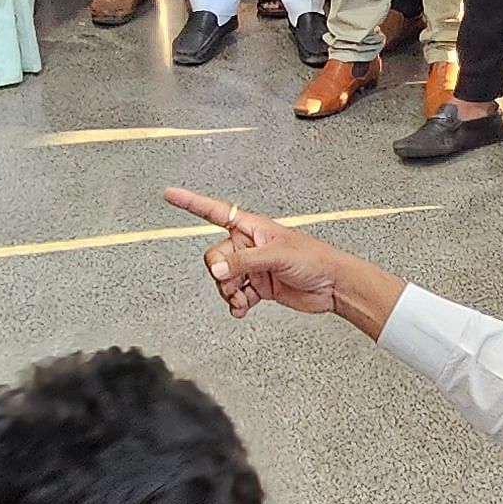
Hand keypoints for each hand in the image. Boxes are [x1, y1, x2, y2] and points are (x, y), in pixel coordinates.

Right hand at [166, 187, 352, 318]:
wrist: (332, 285)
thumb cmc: (314, 259)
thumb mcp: (276, 255)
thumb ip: (243, 262)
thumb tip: (217, 269)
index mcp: (252, 227)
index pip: (215, 211)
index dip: (191, 202)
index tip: (170, 194)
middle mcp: (249, 245)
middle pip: (215, 257)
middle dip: (220, 273)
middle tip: (234, 283)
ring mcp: (253, 266)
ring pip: (223, 278)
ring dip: (229, 292)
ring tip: (242, 299)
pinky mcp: (258, 286)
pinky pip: (235, 294)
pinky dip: (236, 304)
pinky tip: (242, 309)